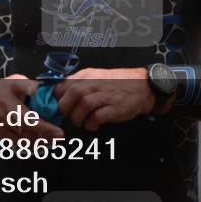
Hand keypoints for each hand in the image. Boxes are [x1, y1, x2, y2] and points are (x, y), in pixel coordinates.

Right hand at [0, 74, 64, 140]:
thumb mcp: (12, 82)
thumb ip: (29, 86)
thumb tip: (44, 89)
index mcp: (10, 100)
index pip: (31, 117)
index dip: (46, 127)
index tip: (59, 132)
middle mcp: (4, 114)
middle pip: (27, 130)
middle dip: (45, 136)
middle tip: (59, 139)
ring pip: (21, 140)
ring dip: (38, 143)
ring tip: (51, 144)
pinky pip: (13, 143)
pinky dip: (26, 146)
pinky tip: (36, 146)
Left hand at [54, 67, 173, 131]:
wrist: (142, 87)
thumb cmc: (116, 84)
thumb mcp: (95, 76)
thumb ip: (79, 82)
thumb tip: (61, 93)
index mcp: (86, 75)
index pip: (62, 86)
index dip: (58, 99)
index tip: (62, 106)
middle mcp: (93, 84)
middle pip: (70, 96)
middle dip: (66, 110)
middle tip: (71, 116)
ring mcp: (104, 96)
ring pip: (81, 107)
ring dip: (78, 119)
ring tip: (82, 122)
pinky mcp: (113, 108)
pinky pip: (95, 118)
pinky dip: (91, 124)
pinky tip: (93, 126)